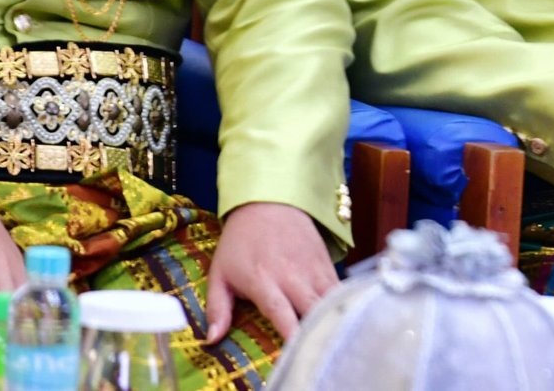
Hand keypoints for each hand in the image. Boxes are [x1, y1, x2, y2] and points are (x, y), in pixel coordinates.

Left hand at [206, 202, 337, 342]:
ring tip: (332, 339)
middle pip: (312, 310)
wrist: (269, 199)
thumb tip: (212, 340)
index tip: (296, 354)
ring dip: (333, 320)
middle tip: (317, 351)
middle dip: (317, 332)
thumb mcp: (220, 271)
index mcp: (263, 280)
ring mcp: (313, 268)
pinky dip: (341, 305)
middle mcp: (292, 276)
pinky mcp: (327, 263)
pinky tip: (341, 320)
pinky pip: (339, 289)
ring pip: (331, 301)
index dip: (291, 336)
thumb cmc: (240, 240)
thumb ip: (216, 307)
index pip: (281, 313)